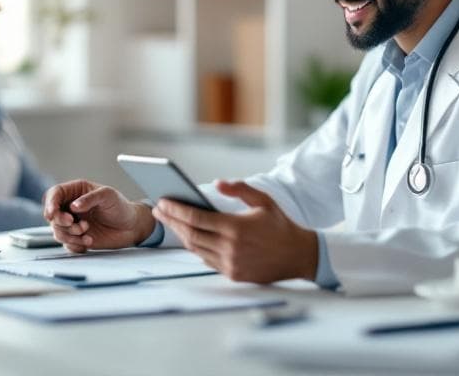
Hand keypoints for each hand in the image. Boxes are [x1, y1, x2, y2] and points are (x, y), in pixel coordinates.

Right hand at [43, 180, 155, 252]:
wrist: (131, 227)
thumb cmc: (120, 207)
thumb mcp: (107, 196)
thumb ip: (90, 199)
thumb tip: (73, 206)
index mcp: (75, 192)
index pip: (54, 194)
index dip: (50, 204)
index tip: (52, 214)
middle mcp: (70, 207)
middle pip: (52, 215)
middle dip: (61, 222)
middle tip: (75, 224)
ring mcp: (72, 223)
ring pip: (57, 231)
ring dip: (70, 235)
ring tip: (87, 233)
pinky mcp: (76, 238)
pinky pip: (67, 244)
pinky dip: (75, 245)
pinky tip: (89, 241)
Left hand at [152, 180, 318, 283]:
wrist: (299, 256)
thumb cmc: (280, 225)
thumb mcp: (263, 201)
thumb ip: (239, 189)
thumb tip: (217, 183)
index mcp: (236, 227)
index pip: (196, 218)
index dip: (176, 210)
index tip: (162, 202)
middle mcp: (230, 248)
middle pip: (190, 234)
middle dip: (171, 221)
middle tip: (159, 211)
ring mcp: (230, 263)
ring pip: (196, 249)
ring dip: (181, 235)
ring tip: (171, 222)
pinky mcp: (233, 274)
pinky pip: (207, 260)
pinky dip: (196, 247)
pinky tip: (190, 237)